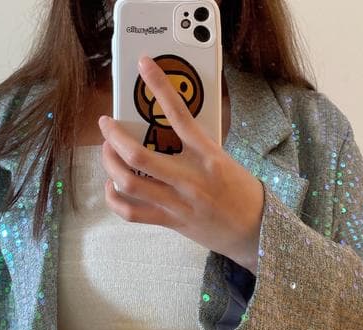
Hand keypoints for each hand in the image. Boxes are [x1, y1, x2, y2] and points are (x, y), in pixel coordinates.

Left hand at [98, 56, 263, 273]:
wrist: (255, 231)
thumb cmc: (243, 192)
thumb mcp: (226, 161)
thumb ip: (199, 147)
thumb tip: (169, 130)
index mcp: (209, 157)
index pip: (180, 115)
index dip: (159, 86)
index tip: (144, 66)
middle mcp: (190, 180)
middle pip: (138, 155)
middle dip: (113, 136)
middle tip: (106, 124)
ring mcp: (178, 203)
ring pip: (129, 183)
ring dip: (109, 164)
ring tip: (107, 152)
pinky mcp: (171, 221)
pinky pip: (132, 213)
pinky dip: (114, 199)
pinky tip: (113, 186)